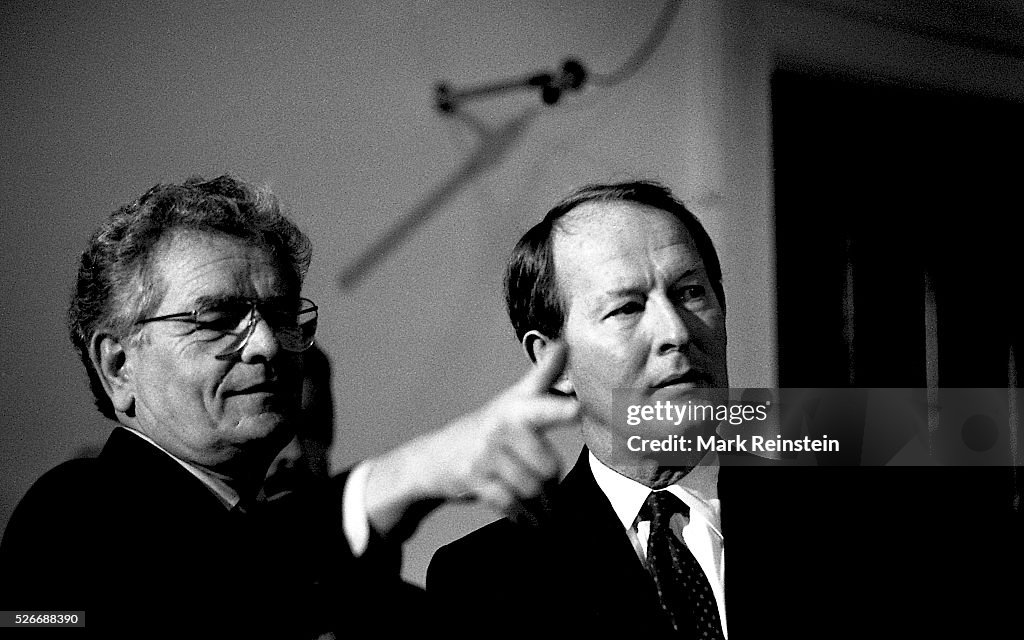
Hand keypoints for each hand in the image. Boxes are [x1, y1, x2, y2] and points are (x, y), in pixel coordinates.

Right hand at [364, 343, 578, 536]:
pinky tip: (527, 516)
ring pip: (532, 489)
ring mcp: (486, 452)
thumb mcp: (515, 400)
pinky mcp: (474, 478)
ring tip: (534, 493)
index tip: (574, 389)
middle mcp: (502, 424)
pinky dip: (524, 516)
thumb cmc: (490, 428)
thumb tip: (566, 344)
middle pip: (549, 467)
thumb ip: (545, 378)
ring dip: (540, 500)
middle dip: (550, 478)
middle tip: (543, 474)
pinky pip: (512, 505)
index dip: (559, 395)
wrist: (436, 457)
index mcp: (518, 404)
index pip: (542, 396)